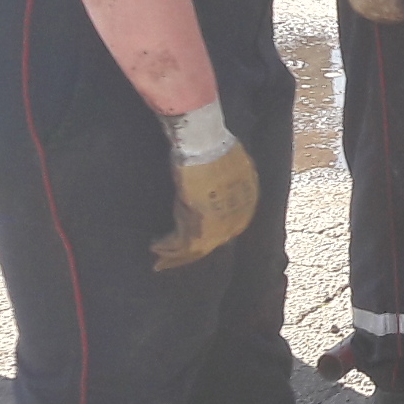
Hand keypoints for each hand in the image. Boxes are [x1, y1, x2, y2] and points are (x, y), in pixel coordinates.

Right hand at [152, 124, 258, 269]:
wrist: (205, 143)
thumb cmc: (215, 145)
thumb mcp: (230, 164)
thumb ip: (226, 181)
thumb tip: (213, 189)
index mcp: (248, 201)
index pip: (228, 227)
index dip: (210, 237)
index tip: (195, 242)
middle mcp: (237, 217)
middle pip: (212, 242)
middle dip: (190, 253)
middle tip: (172, 260)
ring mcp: (220, 223)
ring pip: (196, 248)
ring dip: (175, 256)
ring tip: (159, 261)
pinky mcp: (200, 223)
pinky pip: (182, 243)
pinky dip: (168, 247)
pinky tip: (155, 247)